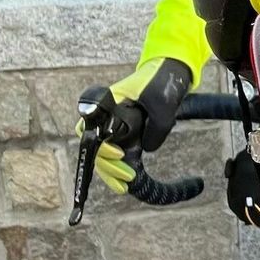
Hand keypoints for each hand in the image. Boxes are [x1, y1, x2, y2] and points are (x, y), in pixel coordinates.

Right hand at [76, 58, 191, 193]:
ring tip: (124, 186)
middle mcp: (107, 117)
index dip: (100, 146)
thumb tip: (147, 148)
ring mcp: (115, 127)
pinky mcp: (126, 135)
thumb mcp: (163, 102)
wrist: (170, 73)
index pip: (89, 128)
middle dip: (108, 165)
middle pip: (94, 147)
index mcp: (108, 104)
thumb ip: (156, 126)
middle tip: (127, 177)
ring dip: (111, 172)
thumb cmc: (163, 82)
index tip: (118, 154)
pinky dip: (118, 169)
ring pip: (103, 155)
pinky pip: (116, 155)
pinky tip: (125, 184)